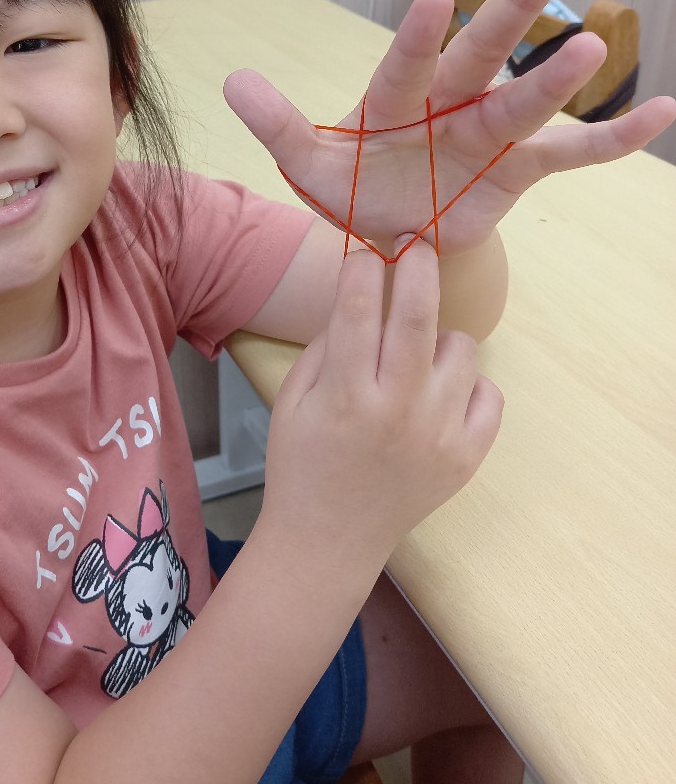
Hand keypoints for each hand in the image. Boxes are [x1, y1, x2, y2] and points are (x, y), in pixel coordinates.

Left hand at [224, 0, 675, 256]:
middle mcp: (449, 103)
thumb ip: (278, 125)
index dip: (417, 35)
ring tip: (593, 45)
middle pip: (483, 52)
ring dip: (558, 79)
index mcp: (394, 97)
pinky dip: (612, 139)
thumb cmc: (350, 186)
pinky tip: (660, 113)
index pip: (407, 62)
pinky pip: (569, 155)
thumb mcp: (307, 164)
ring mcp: (488, 134)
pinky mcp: (517, 172)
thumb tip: (231, 82)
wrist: (389, 233)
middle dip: (515, 6)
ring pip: (527, 103)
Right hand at [260, 241, 502, 568]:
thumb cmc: (302, 462)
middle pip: (419, 316)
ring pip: (461, 350)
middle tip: (418, 244)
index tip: (366, 249)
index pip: (357, 309)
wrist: (330, 539)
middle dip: (419, 268)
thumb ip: (326, 345)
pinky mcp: (467, 457)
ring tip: (417, 357)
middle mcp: (397, 410)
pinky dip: (468, 386)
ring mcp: (438, 435)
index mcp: (346, 395)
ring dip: (439, 339)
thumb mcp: (294, 399)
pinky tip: (440, 396)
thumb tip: (361, 294)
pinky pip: (488, 394)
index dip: (362, 268)